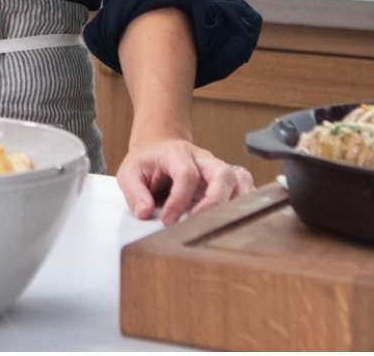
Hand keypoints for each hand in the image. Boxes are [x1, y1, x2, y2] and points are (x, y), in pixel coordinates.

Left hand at [115, 137, 254, 224]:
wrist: (159, 147)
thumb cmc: (147, 162)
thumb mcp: (129, 172)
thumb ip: (135, 192)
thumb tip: (144, 212)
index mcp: (177, 153)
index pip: (187, 174)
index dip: (179, 200)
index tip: (167, 220)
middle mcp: (203, 158)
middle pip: (222, 174)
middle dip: (215, 202)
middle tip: (198, 224)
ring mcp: (217, 168)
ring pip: (239, 180)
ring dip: (234, 204)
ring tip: (220, 225)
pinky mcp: (225, 179)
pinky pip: (243, 187)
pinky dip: (243, 203)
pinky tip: (232, 220)